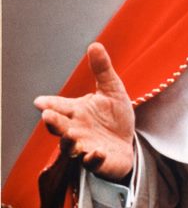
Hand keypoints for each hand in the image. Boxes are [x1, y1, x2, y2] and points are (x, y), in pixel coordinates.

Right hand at [34, 42, 134, 181]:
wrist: (127, 143)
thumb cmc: (114, 117)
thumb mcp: (112, 91)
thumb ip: (103, 70)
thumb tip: (94, 44)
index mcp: (76, 111)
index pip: (59, 106)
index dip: (49, 104)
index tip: (40, 102)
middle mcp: (76, 130)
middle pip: (60, 128)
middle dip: (53, 123)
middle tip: (48, 116)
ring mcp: (85, 147)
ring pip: (71, 147)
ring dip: (69, 142)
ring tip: (71, 136)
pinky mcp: (98, 162)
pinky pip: (93, 163)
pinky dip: (93, 158)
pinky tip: (96, 152)